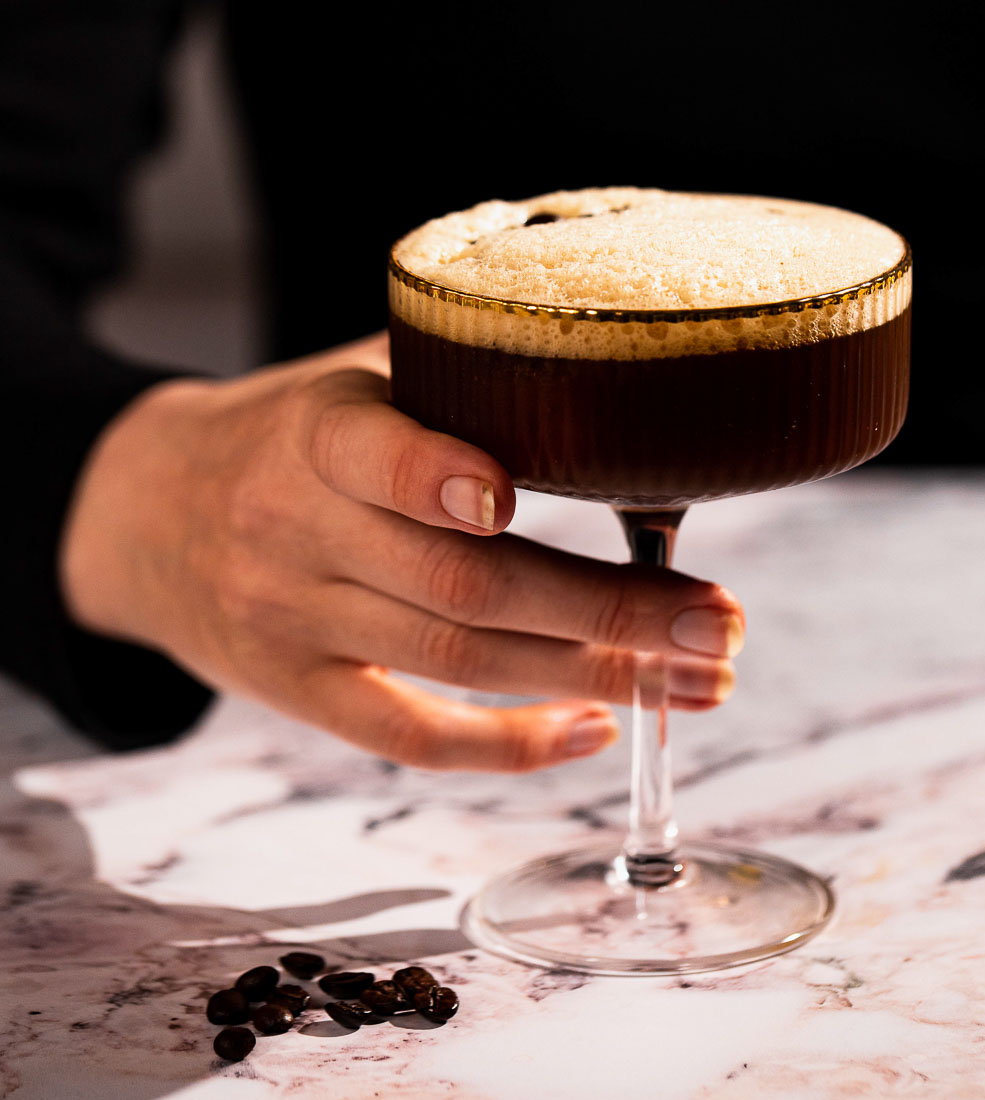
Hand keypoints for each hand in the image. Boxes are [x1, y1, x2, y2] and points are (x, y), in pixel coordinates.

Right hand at [59, 335, 743, 770]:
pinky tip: (600, 727)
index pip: (371, 459)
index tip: (514, 496)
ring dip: (594, 675)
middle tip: (719, 618)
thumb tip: (620, 356)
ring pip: (456, 662)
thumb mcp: (344, 376)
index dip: (436, 478)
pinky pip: (410, 736)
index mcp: (315, 432)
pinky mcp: (300, 693)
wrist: (150, 511)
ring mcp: (296, 623)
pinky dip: (510, 743)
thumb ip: (453, 377)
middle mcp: (298, 531)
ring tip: (701, 675)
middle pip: (459, 583)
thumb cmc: (292, 431)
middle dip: (606, 609)